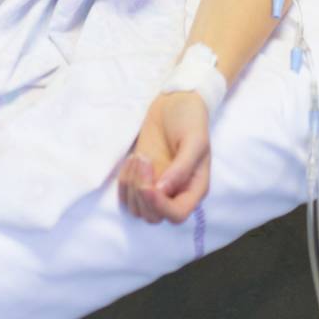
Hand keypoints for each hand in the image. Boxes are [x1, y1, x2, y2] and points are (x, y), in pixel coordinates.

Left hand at [118, 92, 211, 224]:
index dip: (160, 206)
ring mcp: (156, 189)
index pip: (177, 214)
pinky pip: (126, 198)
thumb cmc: (190, 119)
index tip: (148, 186)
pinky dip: (124, 183)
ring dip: (132, 185)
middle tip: (144, 159)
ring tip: (139, 156)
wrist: (175, 102)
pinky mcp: (140, 181)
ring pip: (137, 209)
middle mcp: (175, 194)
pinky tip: (132, 160)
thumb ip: (182, 167)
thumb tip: (163, 191)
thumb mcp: (194, 139)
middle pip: (154, 216)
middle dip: (143, 193)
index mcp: (194, 188)